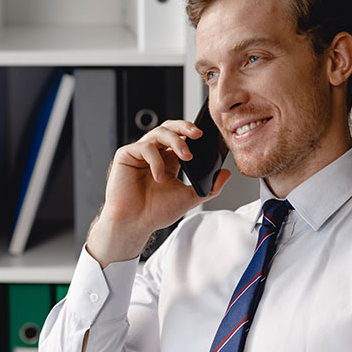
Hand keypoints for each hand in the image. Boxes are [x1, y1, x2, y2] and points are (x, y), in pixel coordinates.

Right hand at [87, 120, 231, 266]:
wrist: (134, 224)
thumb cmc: (155, 212)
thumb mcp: (189, 198)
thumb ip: (209, 187)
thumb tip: (226, 174)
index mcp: (167, 160)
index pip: (180, 137)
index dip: (191, 134)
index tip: (206, 138)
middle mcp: (154, 154)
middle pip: (169, 128)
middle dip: (184, 127)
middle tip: (198, 134)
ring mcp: (139, 154)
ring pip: (158, 132)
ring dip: (176, 141)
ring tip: (186, 156)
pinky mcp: (126, 155)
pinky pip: (144, 147)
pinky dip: (156, 160)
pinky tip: (160, 176)